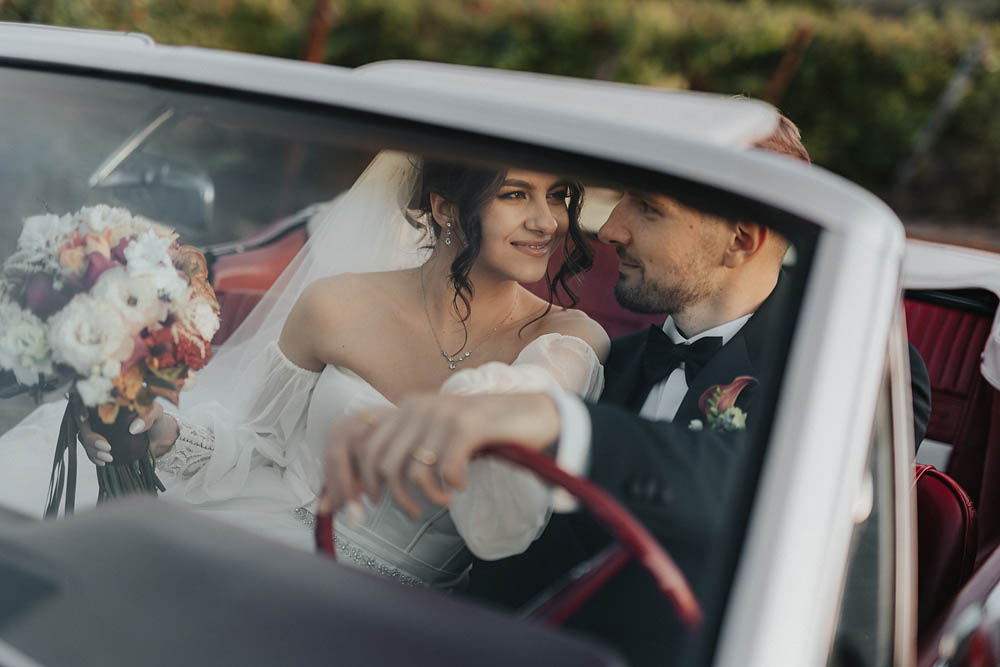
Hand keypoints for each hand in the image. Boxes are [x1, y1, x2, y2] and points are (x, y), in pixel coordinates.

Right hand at [73, 400, 179, 464]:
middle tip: (107, 447)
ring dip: (91, 449)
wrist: (160, 435)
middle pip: (83, 422)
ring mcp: (99, 428)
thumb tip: (133, 428)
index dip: (80, 407)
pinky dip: (93, 457)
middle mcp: (101, 413)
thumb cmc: (156, 418)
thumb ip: (148, 416)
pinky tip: (103, 462)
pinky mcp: (101, 442)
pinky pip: (89, 449)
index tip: (85, 417)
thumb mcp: (157, 413)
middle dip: (90, 437)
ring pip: (83, 436)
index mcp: (111, 400)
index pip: (88, 399)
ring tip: (109, 457)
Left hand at [318, 392, 560, 517]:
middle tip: (412, 512)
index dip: (359, 481)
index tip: (364, 507)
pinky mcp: (468, 426)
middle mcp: (420, 406)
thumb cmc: (486, 431)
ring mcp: (444, 414)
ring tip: (443, 501)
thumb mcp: (441, 433)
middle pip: (383, 463)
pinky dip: (451, 486)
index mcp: (408, 407)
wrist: (534, 414)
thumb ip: (411, 447)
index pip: (366, 446)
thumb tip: (374, 486)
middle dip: (391, 497)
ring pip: (412, 472)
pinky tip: (462, 485)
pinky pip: (444, 470)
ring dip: (427, 497)